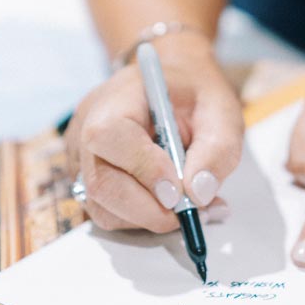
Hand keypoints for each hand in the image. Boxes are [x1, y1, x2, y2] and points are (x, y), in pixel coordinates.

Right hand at [65, 31, 243, 231]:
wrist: (176, 85)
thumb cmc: (196, 93)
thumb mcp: (222, 110)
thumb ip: (217, 149)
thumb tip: (199, 194)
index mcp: (119, 95)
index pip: (110, 134)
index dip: (142, 168)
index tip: (178, 193)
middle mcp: (88, 125)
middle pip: (100, 181)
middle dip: (147, 209)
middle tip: (188, 214)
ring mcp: (81, 153)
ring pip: (100, 206)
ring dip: (145, 218)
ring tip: (185, 208)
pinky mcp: (86, 178)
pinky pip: (105, 210)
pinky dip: (138, 219)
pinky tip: (168, 207)